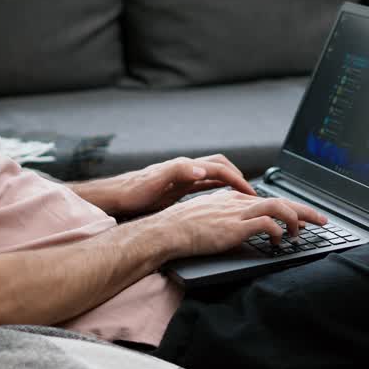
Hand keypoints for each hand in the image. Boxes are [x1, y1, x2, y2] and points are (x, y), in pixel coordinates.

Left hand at [111, 154, 256, 216]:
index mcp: (185, 167)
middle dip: (238, 177)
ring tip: (242, 197)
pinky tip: (220, 201)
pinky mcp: (178, 188)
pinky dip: (217, 190)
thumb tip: (202, 170)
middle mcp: (186, 169)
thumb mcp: (155, 182)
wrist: (117, 197)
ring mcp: (183, 178)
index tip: (249, 192)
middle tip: (251, 194)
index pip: (219, 168)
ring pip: (214, 176)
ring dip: (230, 183)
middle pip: (220, 167)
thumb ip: (178, 172)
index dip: (237, 179)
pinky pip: (204, 186)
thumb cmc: (134, 191)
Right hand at [151, 189, 327, 257]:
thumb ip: (227, 218)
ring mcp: (239, 212)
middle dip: (305, 210)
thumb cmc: (183, 228)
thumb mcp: (209, 217)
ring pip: (279, 208)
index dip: (289, 208)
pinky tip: (280, 242)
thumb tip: (241, 227)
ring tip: (303, 233)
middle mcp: (239, 201)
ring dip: (296, 220)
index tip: (302, 217)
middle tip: (322, 220)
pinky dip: (279, 232)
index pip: (269, 200)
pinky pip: (268, 224)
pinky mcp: (237, 225)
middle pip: (281, 200)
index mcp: (234, 198)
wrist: (169, 230)